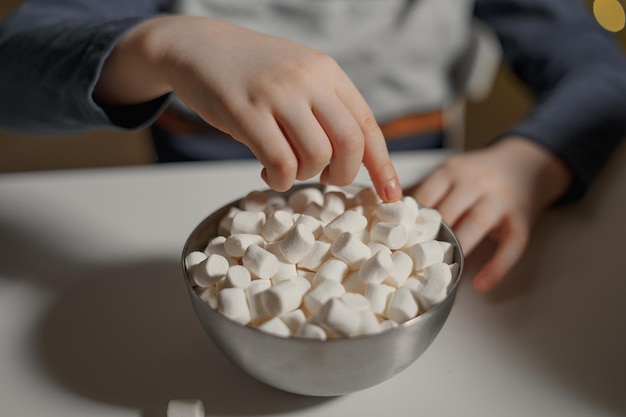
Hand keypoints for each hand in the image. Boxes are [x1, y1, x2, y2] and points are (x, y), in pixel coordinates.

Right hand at [94, 15, 400, 201]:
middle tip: (324, 179)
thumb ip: (326, 107)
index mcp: (327, 73)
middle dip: (343, 175)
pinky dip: (280, 180)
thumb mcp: (298, 76)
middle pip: (349, 144)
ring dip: (305, 177)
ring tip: (287, 169)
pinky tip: (267, 173)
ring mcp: (277, 95)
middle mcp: (308, 80)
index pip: (368, 125)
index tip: (392, 196)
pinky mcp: (246, 112)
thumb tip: (353, 157)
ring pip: (315, 156)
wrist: (198, 47)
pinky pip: (279, 163)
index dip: (383, 166)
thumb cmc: (251, 71)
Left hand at [407, 137, 571, 291]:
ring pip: (474, 226)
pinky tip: (481, 284)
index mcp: (450, 172)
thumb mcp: (451, 173)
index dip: (407, 222)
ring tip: (440, 275)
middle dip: (428, 239)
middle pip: (446, 212)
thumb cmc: (479, 174)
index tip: (392, 244)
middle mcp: (475, 182)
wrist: (528, 163)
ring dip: (456, 251)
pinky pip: (511, 245)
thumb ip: (425, 193)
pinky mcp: (521, 218)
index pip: (424, 197)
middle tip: (409, 266)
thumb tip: (385, 216)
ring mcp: (500, 200)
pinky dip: (497, 267)